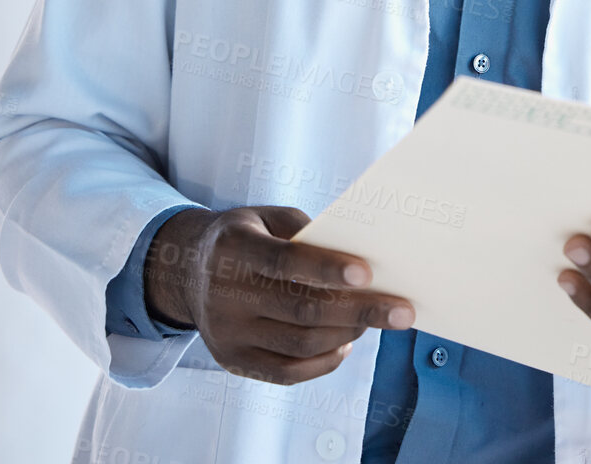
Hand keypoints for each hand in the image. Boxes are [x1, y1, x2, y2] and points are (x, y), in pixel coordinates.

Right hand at [145, 205, 415, 385]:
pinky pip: (286, 372)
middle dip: (360, 311)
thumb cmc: (249, 236)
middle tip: (403, 311)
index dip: (327, 269)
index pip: (284, 262)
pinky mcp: (231, 361)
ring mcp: (225, 333)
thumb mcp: (269, 217)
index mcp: (234, 248)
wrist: (188, 269)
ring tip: (377, 320)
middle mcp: (223, 294)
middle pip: (301, 310)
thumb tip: (365, 259)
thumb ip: (310, 233)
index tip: (369, 274)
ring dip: (348, 334)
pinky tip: (347, 342)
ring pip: (299, 344)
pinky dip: (324, 361)